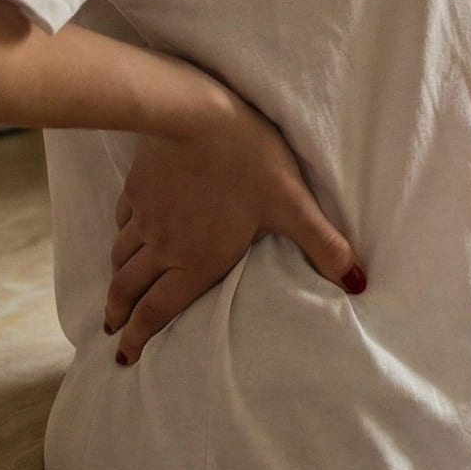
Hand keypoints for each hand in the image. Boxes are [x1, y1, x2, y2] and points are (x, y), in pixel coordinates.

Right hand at [105, 64, 364, 363]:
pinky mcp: (137, 186)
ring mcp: (145, 216)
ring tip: (116, 294)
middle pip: (129, 289)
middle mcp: (163, 246)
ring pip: (121, 256)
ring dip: (117, 280)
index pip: (158, 311)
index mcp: (195, 261)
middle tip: (112, 331)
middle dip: (119, 314)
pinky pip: (123, 221)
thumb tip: (357, 282)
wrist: (195, 113)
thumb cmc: (247, 159)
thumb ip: (322, 246)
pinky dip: (121, 236)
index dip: (139, 337)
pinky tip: (125, 234)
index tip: (125, 357)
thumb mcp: (292, 203)